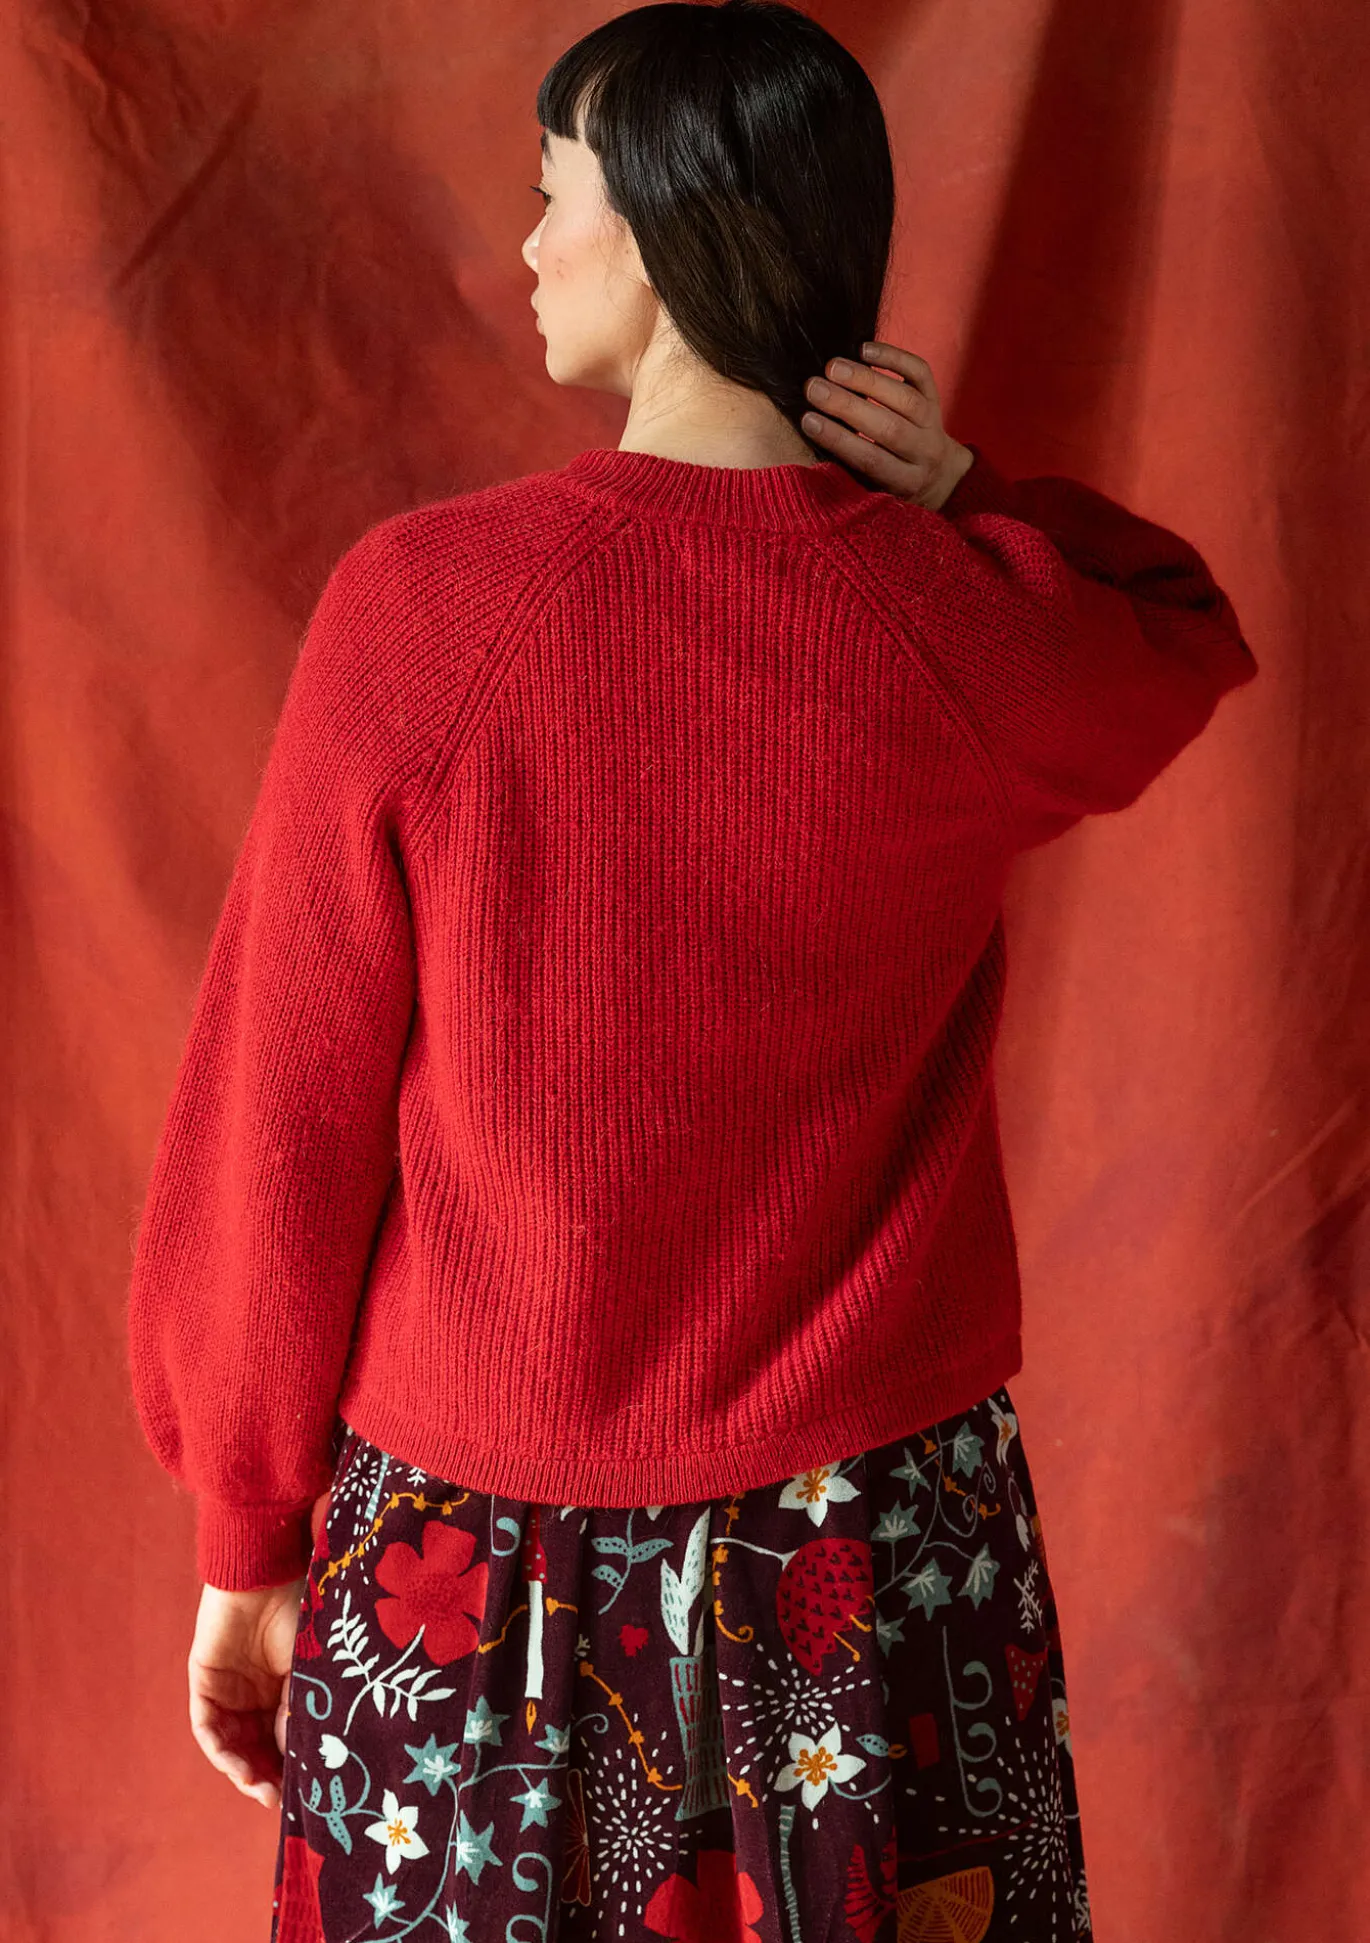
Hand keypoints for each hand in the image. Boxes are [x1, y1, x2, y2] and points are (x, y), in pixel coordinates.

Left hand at [188, 1575, 307, 1809]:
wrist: (268, 1573)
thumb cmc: (300, 1613)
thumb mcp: (309, 1671)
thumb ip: (298, 1714)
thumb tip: (296, 1763)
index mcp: (284, 1688)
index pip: (284, 1738)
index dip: (291, 1767)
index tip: (303, 1795)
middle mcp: (256, 1694)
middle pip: (257, 1748)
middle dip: (265, 1778)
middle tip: (278, 1801)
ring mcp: (229, 1690)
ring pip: (232, 1745)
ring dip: (244, 1772)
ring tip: (259, 1789)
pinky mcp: (204, 1683)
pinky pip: (208, 1728)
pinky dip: (221, 1751)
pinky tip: (238, 1767)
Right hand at [801, 342, 974, 510]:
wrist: (938, 473)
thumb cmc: (888, 480)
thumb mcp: (871, 486)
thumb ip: (848, 467)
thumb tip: (812, 430)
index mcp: (904, 481)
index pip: (870, 459)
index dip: (838, 439)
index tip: (807, 420)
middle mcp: (924, 453)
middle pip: (889, 428)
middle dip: (848, 405)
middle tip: (813, 387)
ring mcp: (933, 424)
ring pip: (905, 399)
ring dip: (866, 380)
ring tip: (832, 367)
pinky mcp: (936, 397)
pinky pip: (919, 373)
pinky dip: (893, 358)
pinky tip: (864, 349)